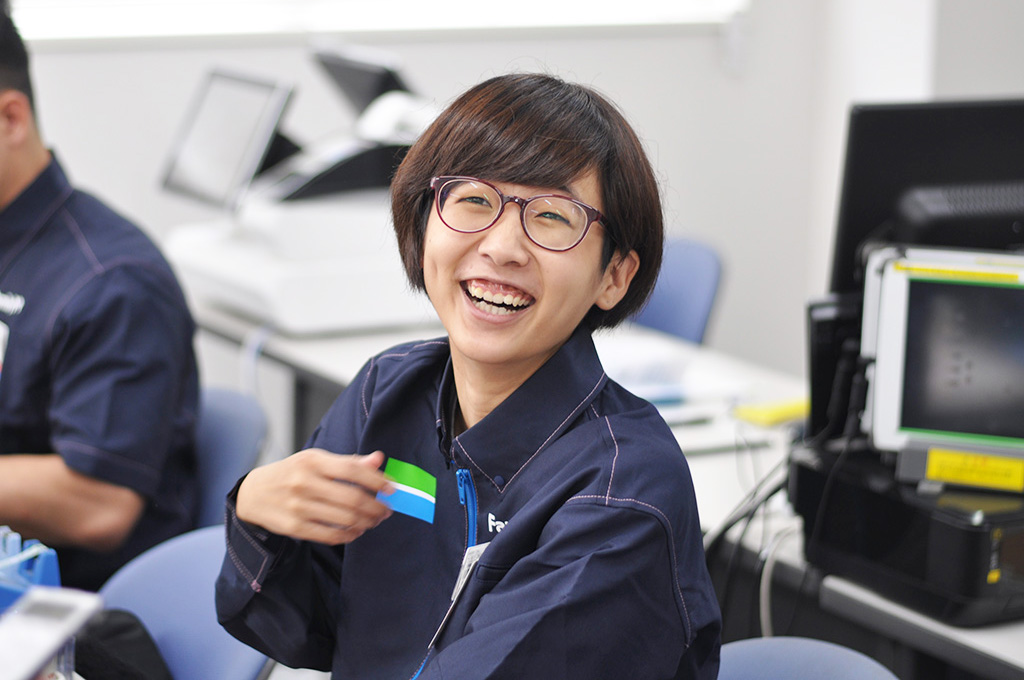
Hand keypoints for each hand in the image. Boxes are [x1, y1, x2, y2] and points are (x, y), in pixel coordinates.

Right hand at [235, 449, 393, 544]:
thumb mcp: (316, 461)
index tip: (391, 489)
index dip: (377, 481)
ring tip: (374, 520)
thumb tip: (379, 459)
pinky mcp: (294, 527)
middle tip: (386, 510)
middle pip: (353, 499)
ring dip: (367, 522)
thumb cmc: (291, 473)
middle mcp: (305, 483)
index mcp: (313, 461)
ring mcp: (298, 506)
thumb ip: (348, 462)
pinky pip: (331, 535)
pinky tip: (357, 530)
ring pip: (346, 519)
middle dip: (377, 507)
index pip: (353, 470)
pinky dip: (350, 535)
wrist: (252, 494)